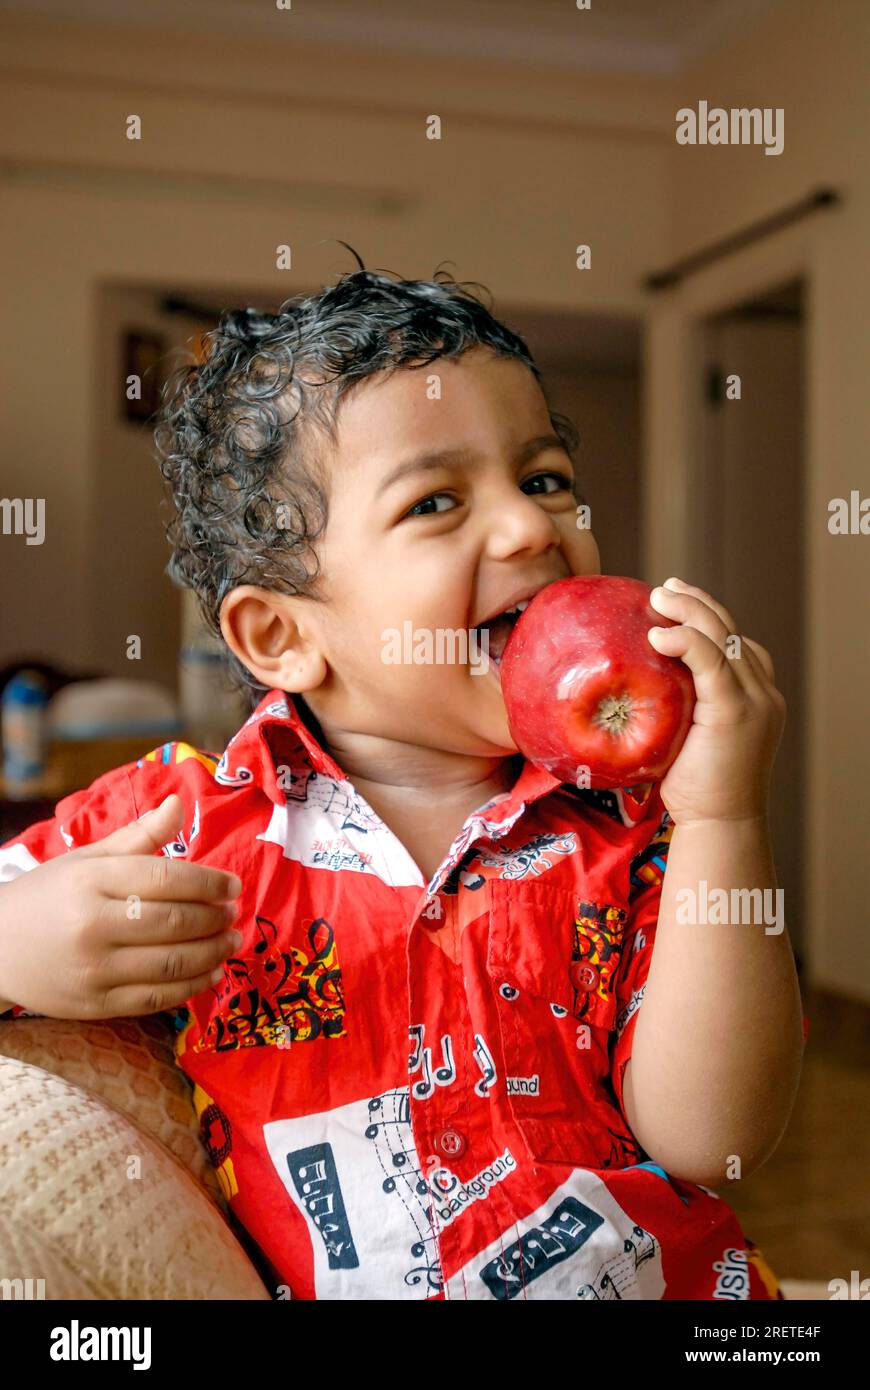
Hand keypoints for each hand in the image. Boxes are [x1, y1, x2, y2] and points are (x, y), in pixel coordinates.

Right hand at [0, 794, 241, 1018]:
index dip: (208, 882)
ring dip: (213, 953)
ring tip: (231, 941)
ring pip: (171, 963)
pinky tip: (212, 973)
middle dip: (215, 918)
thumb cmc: (48, 896)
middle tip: (234, 913)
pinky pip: (156, 998)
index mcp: (91, 881)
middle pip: (173, 921)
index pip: (164, 878)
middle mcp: (92, 925)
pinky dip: (192, 986)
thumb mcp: (87, 859)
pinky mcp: (96, 1005)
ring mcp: (94, 969)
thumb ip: (139, 837)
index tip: (233, 885)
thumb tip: (179, 803)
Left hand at [646, 577, 785, 825]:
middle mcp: (762, 692)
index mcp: (755, 696)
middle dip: (696, 604)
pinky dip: (686, 641)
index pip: (735, 644)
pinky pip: (711, 660)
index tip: (675, 603)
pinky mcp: (735, 710)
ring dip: (689, 611)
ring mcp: (754, 699)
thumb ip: (678, 708)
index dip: (706, 619)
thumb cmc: (694, 790)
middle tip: (663, 590)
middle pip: (731, 631)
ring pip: (723, 636)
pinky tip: (659, 635)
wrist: (720, 824)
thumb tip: (633, 688)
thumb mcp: (687, 737)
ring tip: (658, 597)